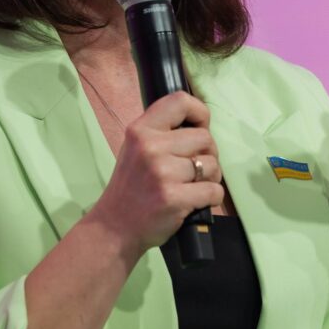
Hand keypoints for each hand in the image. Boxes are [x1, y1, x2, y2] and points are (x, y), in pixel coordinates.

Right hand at [89, 91, 223, 255]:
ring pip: (213, 164)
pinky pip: (214, 190)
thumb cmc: (130, 187)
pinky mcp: (174, 198)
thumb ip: (161, 133)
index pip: (180, 101)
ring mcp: (162, 172)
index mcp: (141, 130)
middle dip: (208, 153)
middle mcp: (150, 146)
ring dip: (211, 177)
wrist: (114, 227)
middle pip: (205, 137)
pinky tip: (196, 201)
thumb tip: (199, 123)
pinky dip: (212, 197)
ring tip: (193, 186)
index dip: (199, 113)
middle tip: (195, 168)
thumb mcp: (136, 148)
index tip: (199, 128)